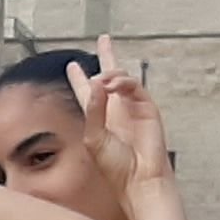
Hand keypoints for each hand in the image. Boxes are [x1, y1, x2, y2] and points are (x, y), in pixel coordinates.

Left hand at [65, 34, 174, 196]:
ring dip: (110, 75)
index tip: (73, 65)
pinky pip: (134, 87)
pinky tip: (112, 85)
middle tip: (104, 40)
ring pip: (121, 79)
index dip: (79, 78)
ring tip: (101, 79)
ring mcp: (131, 108)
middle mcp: (115, 110)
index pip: (87, 93)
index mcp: (98, 118)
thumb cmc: (116, 167)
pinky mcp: (147, 108)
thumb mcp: (94, 138)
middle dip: (107, 57)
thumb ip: (92, 111)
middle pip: (109, 77)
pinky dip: (123, 83)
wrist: (139, 178)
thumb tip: (95, 83)